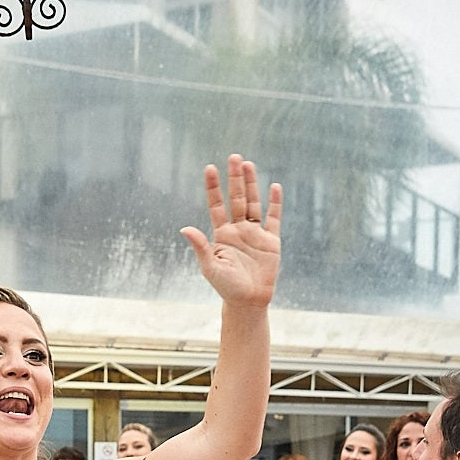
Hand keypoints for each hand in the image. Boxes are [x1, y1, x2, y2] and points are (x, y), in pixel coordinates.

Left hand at [181, 154, 281, 308]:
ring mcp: (255, 234)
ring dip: (251, 184)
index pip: (216, 205)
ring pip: (253, 203)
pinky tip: (274, 187)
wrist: (248, 302)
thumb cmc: (226, 286)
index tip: (209, 168)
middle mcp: (238, 230)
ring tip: (248, 164)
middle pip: (236, 198)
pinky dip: (275, 203)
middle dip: (234, 179)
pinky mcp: (271, 241)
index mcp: (222, 234)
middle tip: (233, 157)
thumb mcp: (210, 266)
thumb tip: (184, 228)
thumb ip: (201, 246)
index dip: (213, 187)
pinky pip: (273, 218)